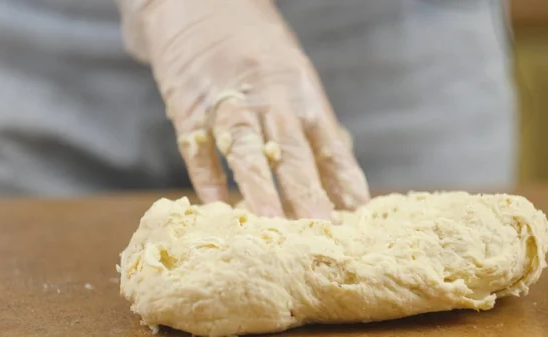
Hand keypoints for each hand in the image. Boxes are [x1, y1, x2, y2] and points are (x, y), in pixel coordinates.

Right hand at [118, 0, 369, 218]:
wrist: (202, 4)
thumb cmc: (257, 48)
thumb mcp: (296, 78)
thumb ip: (314, 127)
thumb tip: (340, 179)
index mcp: (301, 93)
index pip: (329, 143)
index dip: (344, 179)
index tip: (358, 214)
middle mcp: (269, 99)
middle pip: (292, 152)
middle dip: (308, 193)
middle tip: (322, 230)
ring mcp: (227, 102)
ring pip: (245, 150)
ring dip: (259, 190)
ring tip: (271, 226)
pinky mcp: (188, 108)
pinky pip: (197, 147)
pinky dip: (206, 177)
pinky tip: (215, 206)